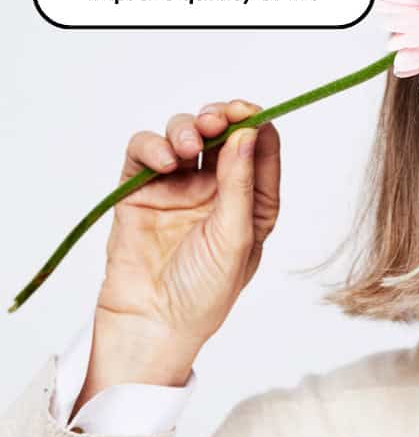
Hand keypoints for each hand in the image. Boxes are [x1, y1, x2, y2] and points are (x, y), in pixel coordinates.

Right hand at [73, 99, 280, 414]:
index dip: (255, 122)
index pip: (260, 147)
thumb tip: (249, 132)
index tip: (247, 111)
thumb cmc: (204, 293)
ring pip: (183, 134)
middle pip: (221, 132)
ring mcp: (177, 188)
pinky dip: (152, 146)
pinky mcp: (140, 191)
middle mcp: (217, 189)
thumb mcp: (236, 237)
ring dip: (185, 129)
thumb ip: (241, 184)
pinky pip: (144, 153)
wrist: (151, 326)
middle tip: (215, 121)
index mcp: (252, 200)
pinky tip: (163, 162)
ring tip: (187, 149)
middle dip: (219, 117)